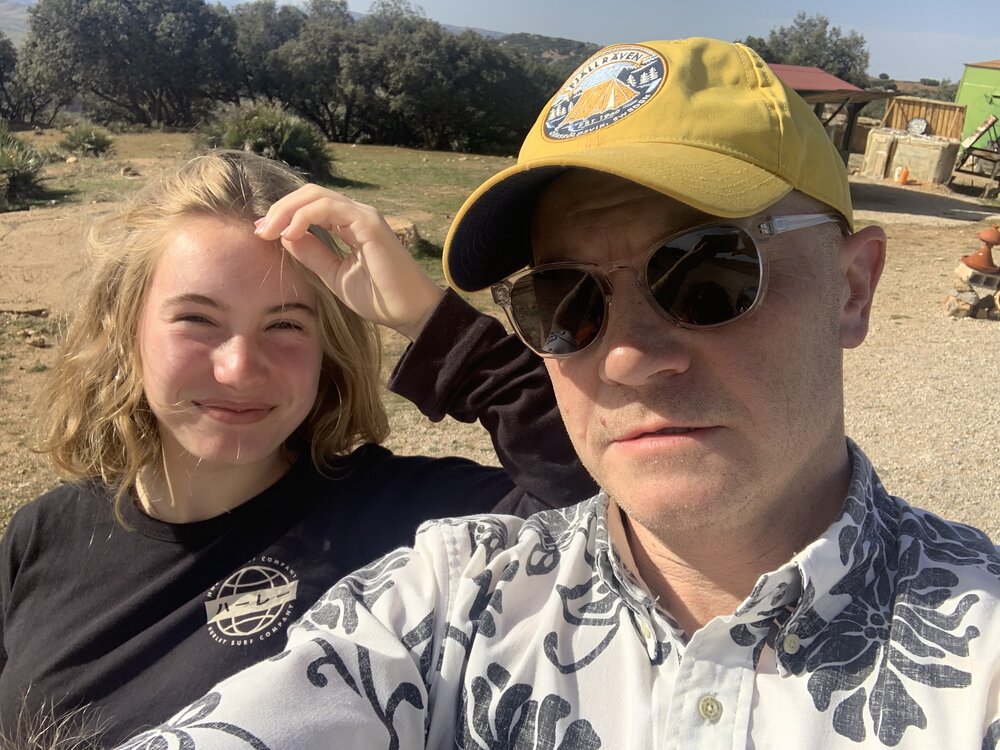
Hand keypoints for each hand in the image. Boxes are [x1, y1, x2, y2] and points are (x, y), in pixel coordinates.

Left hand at [255, 184, 443, 339]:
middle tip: (260, 231)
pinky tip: (290, 234)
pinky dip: (303, 217)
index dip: (283, 215)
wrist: (408, 313)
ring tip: (269, 231)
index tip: (262, 233)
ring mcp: (363, 215)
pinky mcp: (368, 223)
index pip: (310, 206)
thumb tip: (285, 236)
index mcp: (350, 225)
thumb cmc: (378, 298)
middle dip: (279, 209)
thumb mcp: (334, 275)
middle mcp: (357, 214)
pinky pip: (328, 209)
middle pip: (309, 194)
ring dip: (286, 210)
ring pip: (315, 195)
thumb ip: (312, 254)